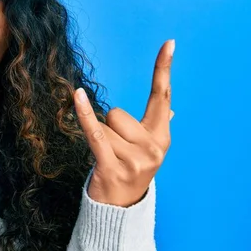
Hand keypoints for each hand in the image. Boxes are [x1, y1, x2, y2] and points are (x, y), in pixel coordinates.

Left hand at [74, 39, 174, 206]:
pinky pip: (95, 132)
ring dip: (101, 138)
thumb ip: (157, 127)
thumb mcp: (148, 149)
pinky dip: (84, 115)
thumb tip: (172, 110)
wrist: (120, 208)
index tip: (168, 43)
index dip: (163, 69)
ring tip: (109, 158)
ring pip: (105, 124)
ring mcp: (135, 158)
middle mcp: (153, 147)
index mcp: (162, 137)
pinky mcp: (112, 166)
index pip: (163, 96)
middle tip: (114, 150)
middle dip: (110, 127)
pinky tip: (77, 95)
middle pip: (118, 112)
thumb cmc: (129, 170)